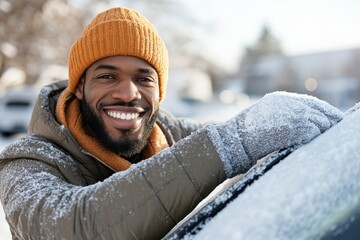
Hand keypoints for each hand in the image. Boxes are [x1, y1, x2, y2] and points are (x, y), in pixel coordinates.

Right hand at [209, 91, 343, 176]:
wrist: (235, 139)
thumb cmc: (245, 133)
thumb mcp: (264, 116)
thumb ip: (282, 114)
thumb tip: (302, 122)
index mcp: (282, 99)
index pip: (313, 104)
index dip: (327, 113)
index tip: (336, 121)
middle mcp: (290, 103)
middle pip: (321, 112)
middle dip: (329, 124)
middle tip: (335, 133)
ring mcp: (293, 114)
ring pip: (321, 123)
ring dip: (322, 134)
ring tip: (323, 143)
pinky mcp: (295, 127)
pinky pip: (314, 133)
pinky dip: (314, 139)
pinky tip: (310, 145)